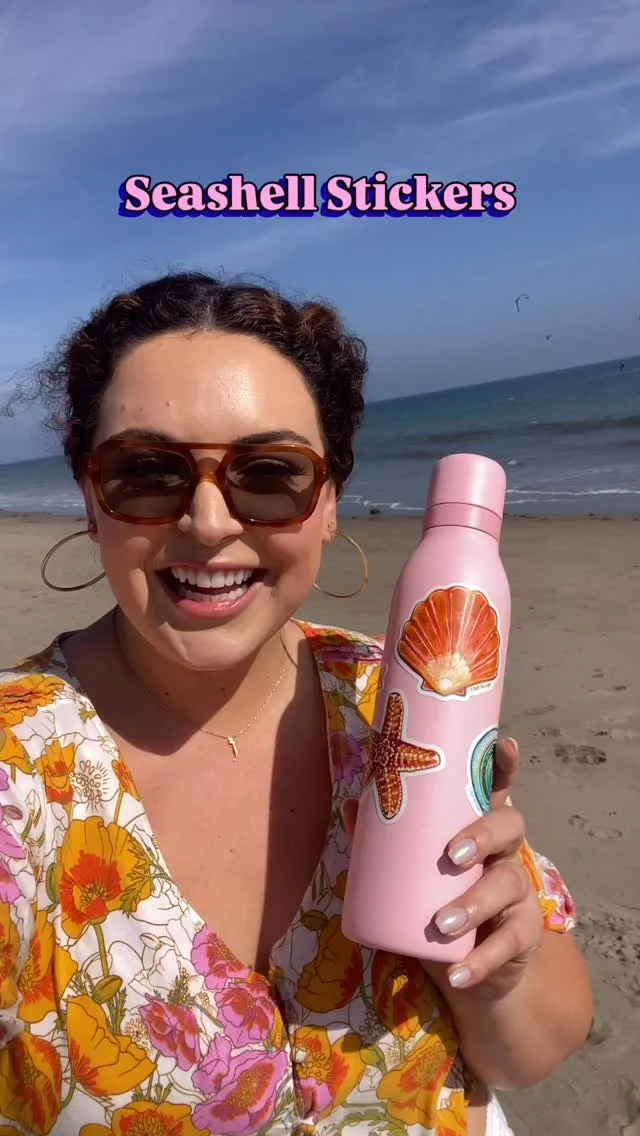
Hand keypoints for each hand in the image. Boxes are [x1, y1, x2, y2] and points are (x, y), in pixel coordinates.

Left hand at [343, 737, 543, 999]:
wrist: (472, 969)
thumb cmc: (438, 902)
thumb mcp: (414, 871)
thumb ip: (387, 840)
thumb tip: (352, 805)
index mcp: (481, 827)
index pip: (498, 789)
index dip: (504, 767)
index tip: (504, 745)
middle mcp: (506, 853)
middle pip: (510, 827)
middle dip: (482, 835)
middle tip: (451, 853)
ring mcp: (518, 894)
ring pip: (508, 886)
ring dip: (474, 903)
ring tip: (442, 922)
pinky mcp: (521, 937)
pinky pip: (507, 946)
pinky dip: (480, 961)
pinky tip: (458, 971)